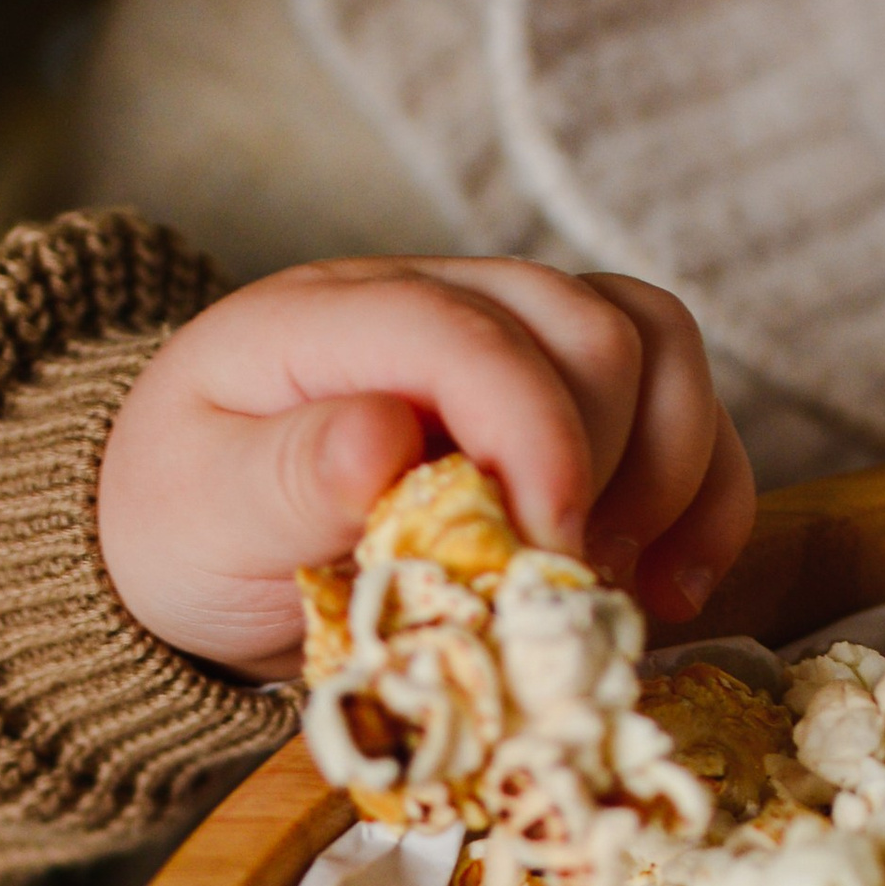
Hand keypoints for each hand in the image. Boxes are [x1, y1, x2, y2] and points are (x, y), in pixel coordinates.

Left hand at [97, 254, 754, 675]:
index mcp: (329, 318)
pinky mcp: (556, 396)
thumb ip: (283, 478)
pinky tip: (672, 583)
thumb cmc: (182, 525)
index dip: (532, 435)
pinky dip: (702, 490)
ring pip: (654, 344)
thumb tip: (383, 438)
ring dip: (672, 469)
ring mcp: (506, 337)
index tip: (545, 553)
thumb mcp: (193, 515)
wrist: (183, 536)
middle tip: (554, 586)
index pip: (467, 333)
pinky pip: (677, 402)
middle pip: (588, 328)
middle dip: (603, 465)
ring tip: (619, 582)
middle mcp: (436, 299)